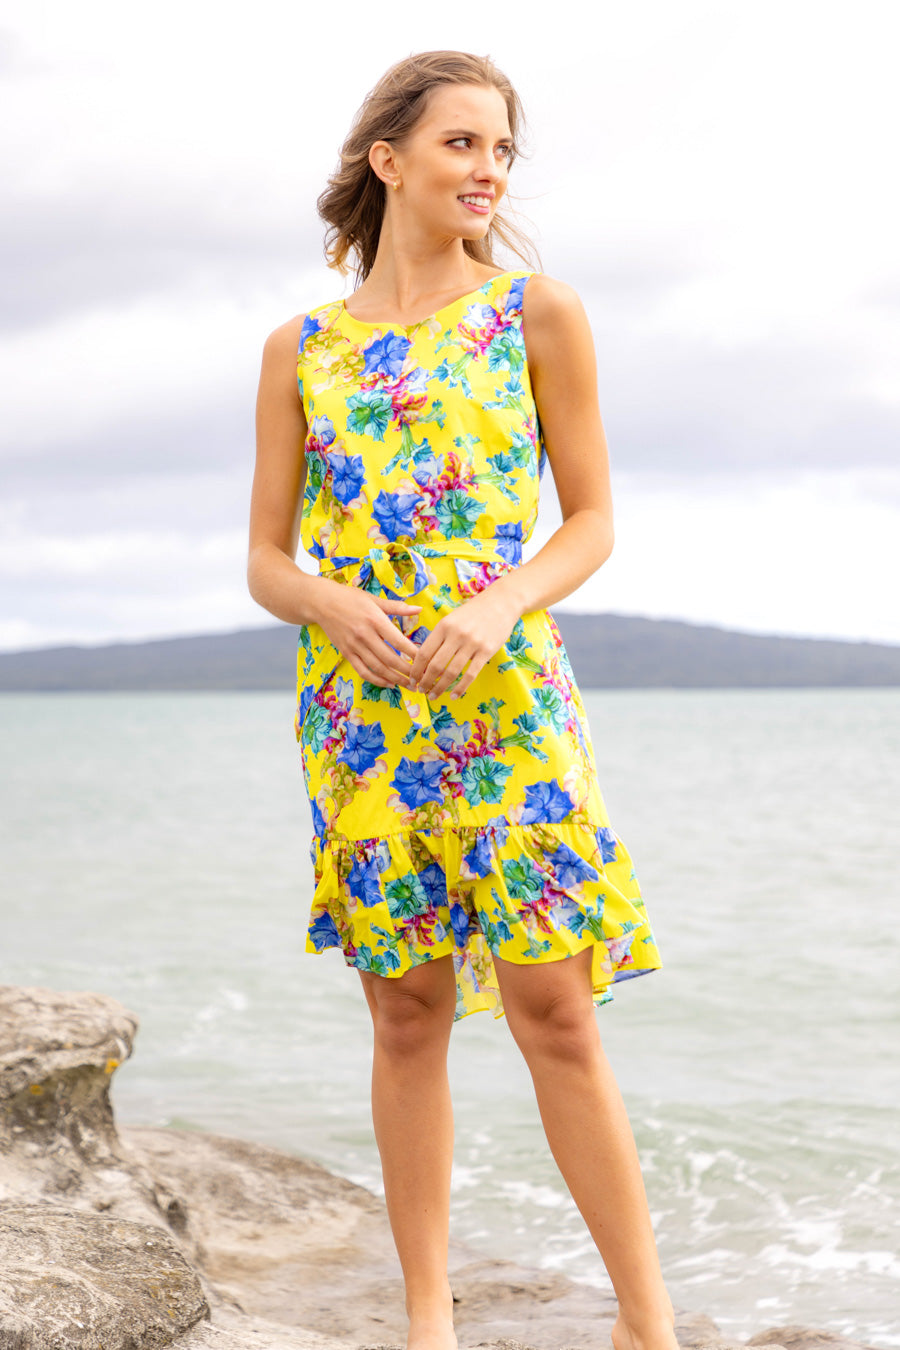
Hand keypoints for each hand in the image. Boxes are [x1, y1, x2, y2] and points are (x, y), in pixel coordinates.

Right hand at [315, 582, 420, 688]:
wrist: (321, 602)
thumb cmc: (350, 598)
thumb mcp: (374, 599)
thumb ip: (397, 607)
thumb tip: (419, 609)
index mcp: (375, 619)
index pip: (398, 641)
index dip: (413, 653)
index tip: (425, 660)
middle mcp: (364, 634)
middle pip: (389, 658)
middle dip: (406, 671)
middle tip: (420, 678)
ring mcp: (354, 646)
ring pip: (377, 667)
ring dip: (394, 678)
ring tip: (408, 684)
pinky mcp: (346, 653)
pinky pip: (362, 671)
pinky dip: (376, 680)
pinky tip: (388, 683)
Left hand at [407, 583, 520, 700]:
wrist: (501, 602)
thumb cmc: (473, 612)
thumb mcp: (451, 619)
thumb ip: (439, 637)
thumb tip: (423, 661)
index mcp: (444, 626)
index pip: (424, 652)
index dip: (416, 670)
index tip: (412, 680)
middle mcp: (456, 635)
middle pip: (436, 665)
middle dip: (425, 682)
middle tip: (421, 691)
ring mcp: (472, 643)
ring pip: (452, 672)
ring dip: (440, 687)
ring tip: (434, 696)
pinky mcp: (486, 651)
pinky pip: (471, 674)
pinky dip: (461, 688)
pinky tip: (454, 696)